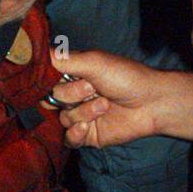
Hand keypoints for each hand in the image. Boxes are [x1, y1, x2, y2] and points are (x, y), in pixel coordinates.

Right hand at [45, 49, 164, 148]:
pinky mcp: (88, 135)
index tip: (57, 79)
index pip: (47, 81)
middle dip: (72, 95)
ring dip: (83, 112)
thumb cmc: (126, 77)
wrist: (151, 103)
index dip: (49, 83)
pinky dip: (76, 134)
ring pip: (64, 119)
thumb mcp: (94, 62)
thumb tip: (41, 53)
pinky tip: (87, 127)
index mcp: (74, 75)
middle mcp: (75, 96)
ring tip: (104, 106)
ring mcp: (81, 116)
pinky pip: (69, 139)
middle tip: (93, 89)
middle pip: (53, 100)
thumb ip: (65, 59)